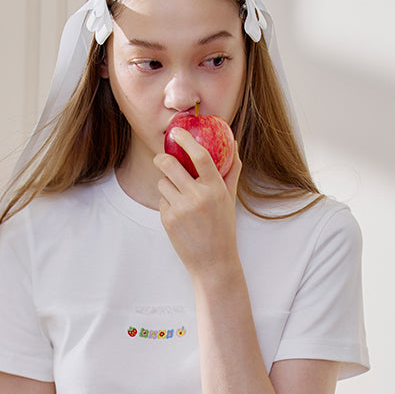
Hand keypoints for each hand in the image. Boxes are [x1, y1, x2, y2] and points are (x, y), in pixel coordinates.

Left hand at [153, 127, 242, 280]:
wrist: (213, 261)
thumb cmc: (223, 227)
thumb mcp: (230, 198)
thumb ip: (231, 170)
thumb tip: (234, 143)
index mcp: (215, 189)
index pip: (200, 156)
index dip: (186, 140)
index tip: (176, 132)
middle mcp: (198, 197)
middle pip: (169, 165)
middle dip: (161, 159)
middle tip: (161, 159)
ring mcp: (181, 209)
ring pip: (162, 183)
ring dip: (166, 185)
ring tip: (180, 198)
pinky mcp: (168, 220)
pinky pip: (161, 201)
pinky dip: (167, 203)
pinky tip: (179, 216)